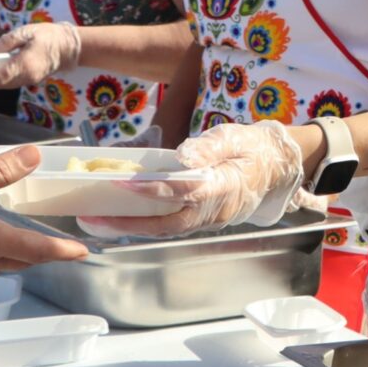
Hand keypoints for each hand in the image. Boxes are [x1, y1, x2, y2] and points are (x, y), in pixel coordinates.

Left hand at [0, 23, 81, 89]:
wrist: (71, 47)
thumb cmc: (51, 36)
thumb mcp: (28, 31)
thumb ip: (9, 40)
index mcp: (25, 64)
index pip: (1, 76)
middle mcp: (27, 76)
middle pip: (2, 83)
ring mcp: (31, 80)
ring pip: (7, 85)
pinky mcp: (32, 80)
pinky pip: (13, 83)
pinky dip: (2, 80)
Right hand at [0, 146, 88, 277]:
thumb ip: (0, 171)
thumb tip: (35, 155)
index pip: (38, 249)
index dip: (63, 250)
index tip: (83, 252)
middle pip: (24, 261)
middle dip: (45, 256)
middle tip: (63, 249)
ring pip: (4, 265)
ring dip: (22, 258)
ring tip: (33, 247)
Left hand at [76, 121, 305, 238]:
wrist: (275, 167)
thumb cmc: (252, 148)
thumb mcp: (235, 137)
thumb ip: (210, 146)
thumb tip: (183, 156)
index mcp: (226, 186)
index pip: (186, 191)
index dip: (156, 190)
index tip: (125, 185)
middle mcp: (214, 210)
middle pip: (168, 223)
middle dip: (129, 223)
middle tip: (92, 218)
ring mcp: (208, 219)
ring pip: (165, 229)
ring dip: (130, 227)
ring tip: (94, 219)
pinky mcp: (201, 220)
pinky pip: (169, 225)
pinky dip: (142, 223)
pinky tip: (118, 217)